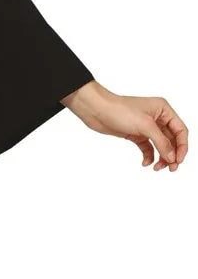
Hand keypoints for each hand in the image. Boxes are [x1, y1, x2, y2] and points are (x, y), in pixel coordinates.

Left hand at [60, 80, 187, 170]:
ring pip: (160, 145)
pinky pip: (147, 148)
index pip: (180, 130)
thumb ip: (161, 142)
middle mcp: (157, 117)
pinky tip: (145, 163)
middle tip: (170, 169)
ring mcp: (146, 126)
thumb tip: (172, 157)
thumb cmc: (119, 110)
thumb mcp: (145, 126)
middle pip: (171, 140)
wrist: (96, 110)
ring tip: (157, 168)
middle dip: (172, 154)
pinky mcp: (136, 134)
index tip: (178, 160)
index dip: (182, 146)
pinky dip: (148, 156)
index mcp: (163, 109)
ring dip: (161, 157)